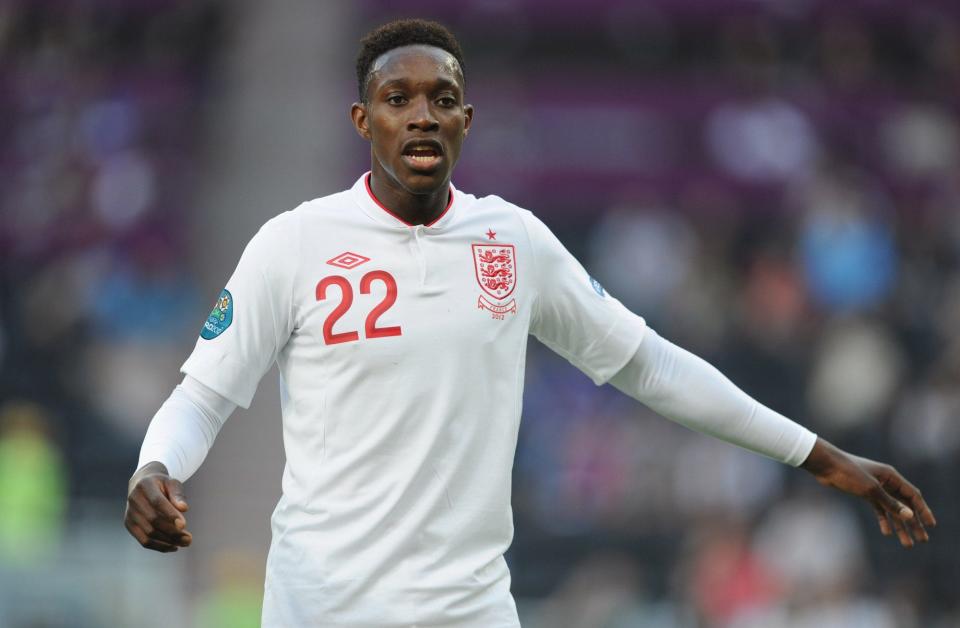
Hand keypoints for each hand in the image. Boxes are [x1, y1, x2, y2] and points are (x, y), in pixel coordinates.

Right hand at [124, 461, 192, 552]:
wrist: (141, 483)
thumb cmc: (162, 484)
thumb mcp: (172, 482)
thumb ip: (178, 494)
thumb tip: (184, 509)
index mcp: (145, 485)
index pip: (157, 502)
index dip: (170, 514)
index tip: (184, 525)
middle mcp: (134, 499)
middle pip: (153, 520)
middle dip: (172, 532)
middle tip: (189, 539)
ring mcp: (130, 513)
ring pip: (148, 533)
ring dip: (168, 541)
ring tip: (185, 543)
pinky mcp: (129, 524)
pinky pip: (144, 540)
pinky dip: (159, 546)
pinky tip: (173, 546)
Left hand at [800, 438, 935, 547]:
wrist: (826, 465)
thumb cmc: (848, 473)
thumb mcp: (871, 489)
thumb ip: (890, 503)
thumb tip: (910, 516)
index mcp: (891, 477)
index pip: (913, 496)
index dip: (923, 511)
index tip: (931, 526)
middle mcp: (886, 482)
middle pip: (905, 505)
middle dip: (914, 523)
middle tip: (922, 540)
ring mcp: (876, 487)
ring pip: (892, 509)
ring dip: (900, 526)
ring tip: (907, 544)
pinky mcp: (864, 492)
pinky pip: (879, 508)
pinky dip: (884, 520)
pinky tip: (887, 532)